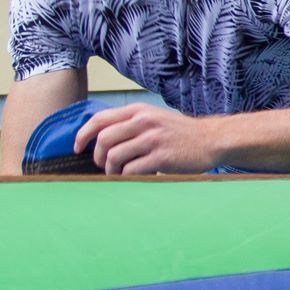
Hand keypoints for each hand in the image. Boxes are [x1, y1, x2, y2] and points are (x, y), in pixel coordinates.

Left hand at [76, 103, 222, 174]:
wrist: (211, 140)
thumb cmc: (180, 132)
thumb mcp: (154, 118)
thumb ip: (130, 123)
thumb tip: (100, 138)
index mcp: (138, 111)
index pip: (99, 119)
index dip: (83, 134)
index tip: (78, 147)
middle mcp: (144, 122)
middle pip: (103, 140)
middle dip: (98, 157)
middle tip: (104, 166)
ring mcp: (153, 139)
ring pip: (115, 157)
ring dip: (111, 170)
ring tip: (118, 174)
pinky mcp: (161, 157)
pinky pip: (131, 171)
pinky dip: (127, 177)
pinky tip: (134, 177)